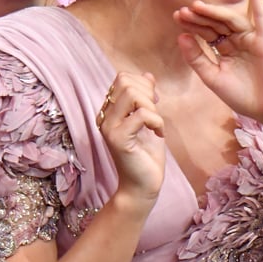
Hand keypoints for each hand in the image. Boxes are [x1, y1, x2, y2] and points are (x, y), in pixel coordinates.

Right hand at [96, 72, 165, 211]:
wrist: (143, 186)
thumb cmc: (146, 156)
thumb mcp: (149, 120)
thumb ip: (146, 98)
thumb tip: (147, 75)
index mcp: (109, 111)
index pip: (122, 78)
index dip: (143, 85)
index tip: (153, 104)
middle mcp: (104, 117)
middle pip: (125, 81)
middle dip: (147, 93)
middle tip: (154, 115)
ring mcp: (109, 128)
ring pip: (131, 94)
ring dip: (151, 106)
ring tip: (155, 124)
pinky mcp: (118, 139)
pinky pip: (141, 115)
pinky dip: (156, 121)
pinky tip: (158, 133)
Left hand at [174, 0, 262, 123]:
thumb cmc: (243, 96)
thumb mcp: (213, 78)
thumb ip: (196, 58)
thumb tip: (181, 36)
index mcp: (225, 50)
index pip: (206, 32)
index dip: (192, 24)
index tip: (177, 16)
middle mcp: (238, 41)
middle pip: (216, 24)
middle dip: (199, 17)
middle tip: (182, 11)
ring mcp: (252, 39)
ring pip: (231, 20)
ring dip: (214, 11)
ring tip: (197, 6)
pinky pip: (261, 16)